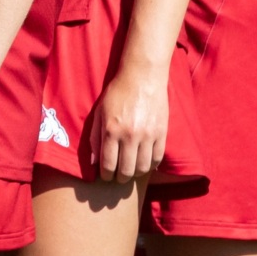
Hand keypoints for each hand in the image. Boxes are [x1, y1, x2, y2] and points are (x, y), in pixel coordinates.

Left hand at [88, 58, 168, 182]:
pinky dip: (150, 165)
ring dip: (135, 173)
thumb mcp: (100, 112)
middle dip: (120, 178)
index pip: (108, 164)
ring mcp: (148, 135)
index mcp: (112, 130)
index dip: (106, 175)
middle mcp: (130, 135)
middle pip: (126, 171)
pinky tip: (143, 162)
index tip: (105, 177)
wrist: (142, 77)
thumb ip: (95, 138)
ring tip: (130, 171)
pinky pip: (157, 159)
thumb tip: (94, 163)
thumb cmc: (117, 93)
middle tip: (118, 177)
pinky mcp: (162, 133)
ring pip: (142, 168)